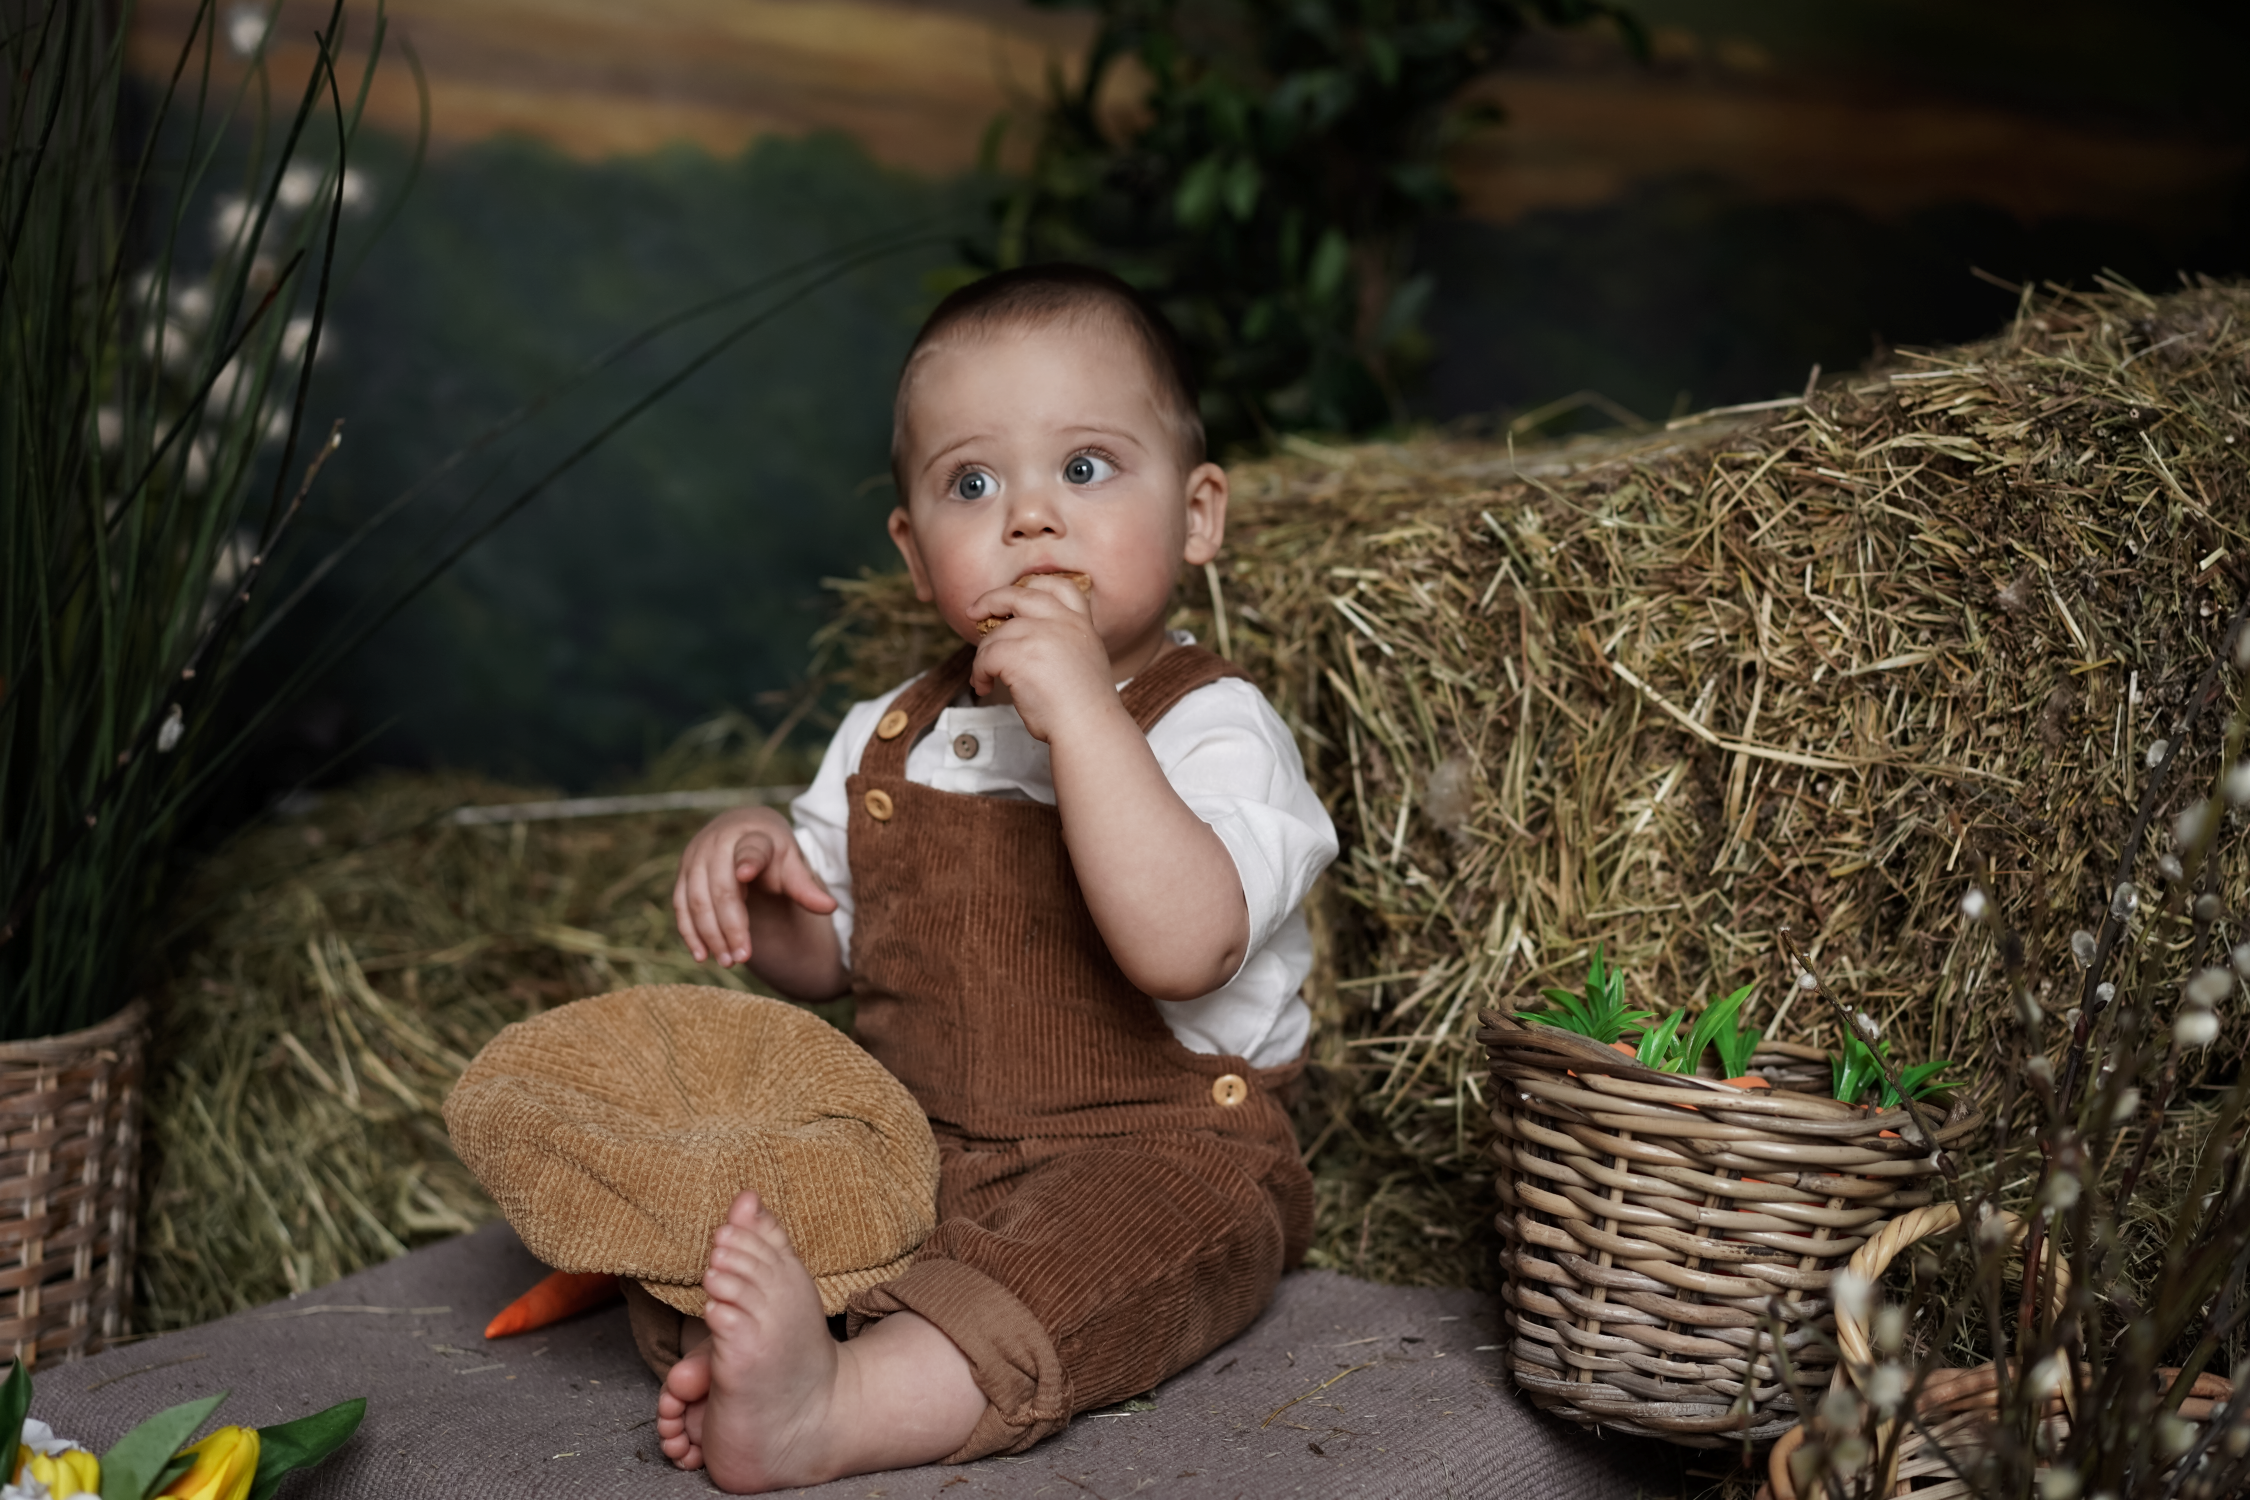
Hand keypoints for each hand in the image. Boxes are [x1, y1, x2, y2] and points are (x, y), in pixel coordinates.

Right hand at [672, 806, 836, 966]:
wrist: (740, 828)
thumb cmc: (772, 850)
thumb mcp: (791, 862)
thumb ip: (805, 886)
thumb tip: (830, 907)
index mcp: (752, 836)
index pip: (751, 850)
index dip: (748, 860)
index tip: (747, 873)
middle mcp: (718, 843)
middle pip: (721, 889)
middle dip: (731, 926)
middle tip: (744, 957)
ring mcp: (695, 857)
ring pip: (696, 900)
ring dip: (710, 934)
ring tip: (728, 962)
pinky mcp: (682, 873)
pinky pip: (680, 906)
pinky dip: (689, 932)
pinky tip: (702, 955)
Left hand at [968, 574, 1123, 741]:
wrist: (1089, 728)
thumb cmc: (1085, 708)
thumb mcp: (1085, 660)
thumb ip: (1063, 641)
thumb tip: (1025, 638)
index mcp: (1081, 624)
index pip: (1057, 586)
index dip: (1031, 585)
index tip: (1012, 597)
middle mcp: (1062, 623)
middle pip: (1018, 595)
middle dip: (990, 600)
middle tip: (974, 612)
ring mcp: (1041, 635)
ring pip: (996, 634)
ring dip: (984, 656)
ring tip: (985, 676)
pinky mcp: (1019, 654)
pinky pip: (986, 656)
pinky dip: (979, 672)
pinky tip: (986, 686)